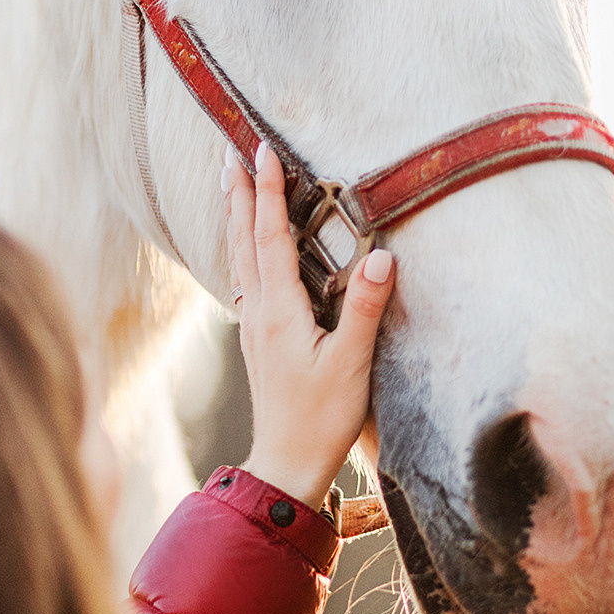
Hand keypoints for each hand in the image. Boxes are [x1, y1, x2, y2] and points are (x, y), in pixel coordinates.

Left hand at [222, 142, 395, 512]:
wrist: (287, 464)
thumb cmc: (321, 418)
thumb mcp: (351, 363)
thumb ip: (366, 308)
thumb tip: (383, 255)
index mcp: (280, 310)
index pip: (270, 237)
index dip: (267, 191)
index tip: (263, 150)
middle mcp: (259, 311)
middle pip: (243, 239)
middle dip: (239, 193)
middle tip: (230, 151)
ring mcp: (255, 325)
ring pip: (240, 258)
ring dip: (235, 217)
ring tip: (230, 184)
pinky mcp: (260, 339)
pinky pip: (247, 279)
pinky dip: (244, 249)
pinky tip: (247, 249)